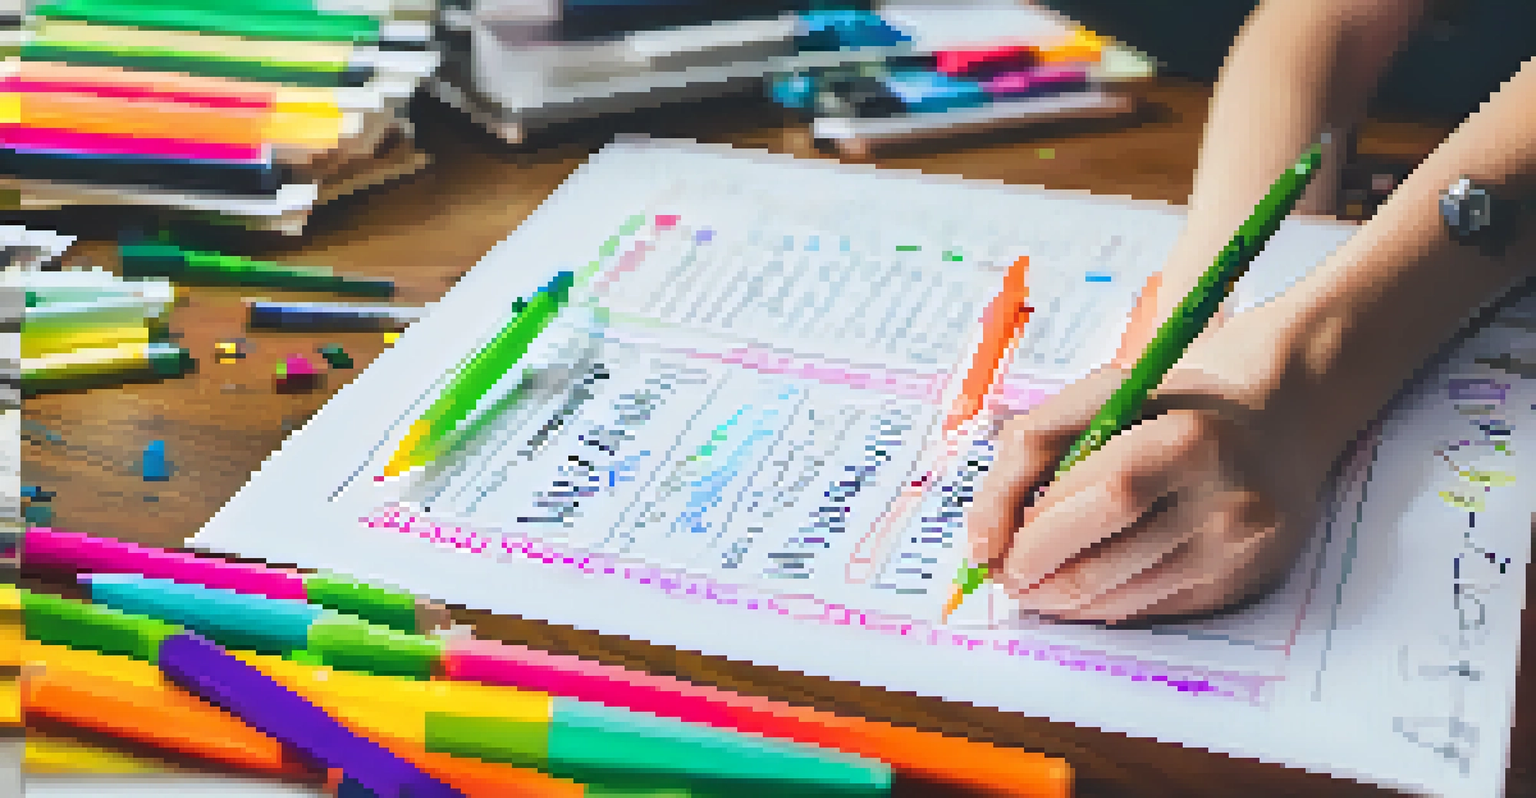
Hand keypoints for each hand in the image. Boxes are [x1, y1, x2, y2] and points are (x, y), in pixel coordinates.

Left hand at [966, 300, 1354, 624]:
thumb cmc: (1167, 406)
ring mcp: (1238, 553)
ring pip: (1121, 600)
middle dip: (1038, 576)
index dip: (1038, 533)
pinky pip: (1148, 611)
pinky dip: (1100, 604)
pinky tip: (1083, 583)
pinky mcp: (1239, 587)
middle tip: (1006, 575)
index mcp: (1190, 439)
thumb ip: (1026, 451)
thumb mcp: (1097, 396)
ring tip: (1035, 580)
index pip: (1103, 499)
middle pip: (1106, 563)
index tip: (993, 548)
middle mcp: (1225, 501)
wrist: (1272, 425)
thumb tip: (982, 543)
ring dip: (1060, 600)